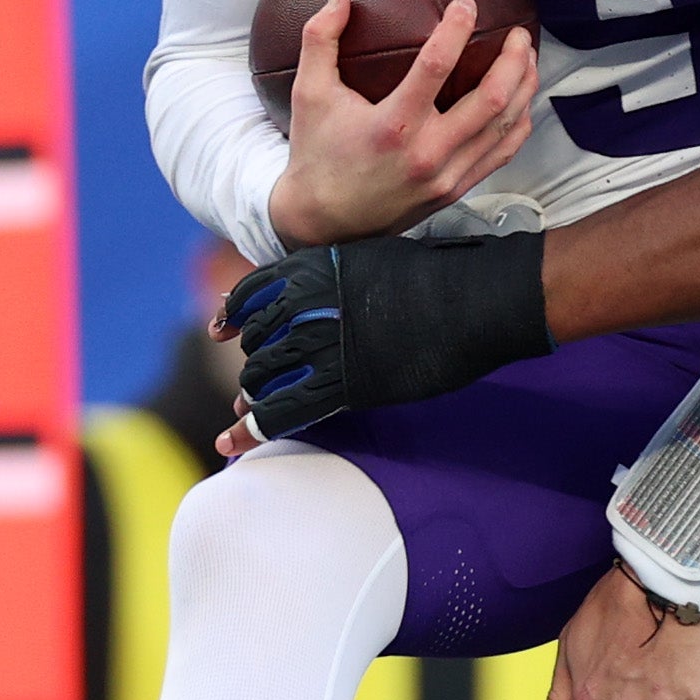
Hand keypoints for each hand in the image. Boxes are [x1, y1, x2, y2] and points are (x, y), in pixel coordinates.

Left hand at [212, 227, 555, 451]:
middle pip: (258, 341)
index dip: (233, 313)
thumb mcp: (377, 258)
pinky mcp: (343, 383)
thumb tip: (320, 293)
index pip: (253, 292)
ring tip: (247, 413)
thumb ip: (340, 274)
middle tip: (250, 386)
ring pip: (263, 377)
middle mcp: (309, 304)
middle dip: (253, 364)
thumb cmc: (443, 277)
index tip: (221, 329)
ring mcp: (324, 344)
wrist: (479, 298)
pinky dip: (255, 430)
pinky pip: (282, 411)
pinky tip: (238, 441)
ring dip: (254, 396)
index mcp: (315, 268)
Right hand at [266, 0, 537, 245]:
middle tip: (519, 32)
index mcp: (393, 125)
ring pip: (505, 127)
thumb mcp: (310, 93)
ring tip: (528, 57)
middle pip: (491, 99)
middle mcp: (427, 152)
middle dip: (513, 60)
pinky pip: (502, 153)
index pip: (436, 67)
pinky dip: (519, 123)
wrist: (324, 221)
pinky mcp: (457, 189)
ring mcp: (447, 175)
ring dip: (524, 88)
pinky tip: (523, 99)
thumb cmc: (316, 152)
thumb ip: (320, 39)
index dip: (456, 30)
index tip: (467, 4)